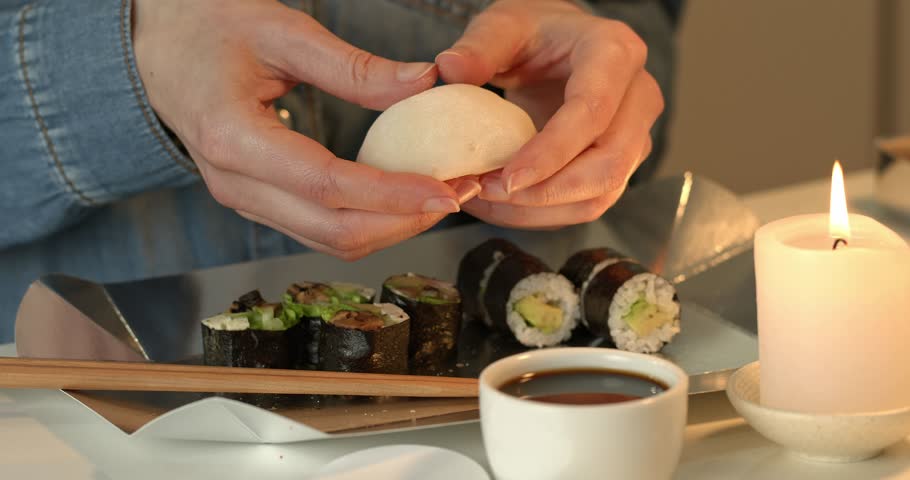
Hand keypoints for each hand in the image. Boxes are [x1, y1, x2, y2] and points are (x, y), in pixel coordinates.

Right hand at [132, 0, 480, 258]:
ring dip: (391, 226)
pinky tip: (402, 196)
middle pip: (333, 231)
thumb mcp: (280, 30)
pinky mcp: (256, 200)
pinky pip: (318, 228)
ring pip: (328, 240)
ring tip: (441, 196)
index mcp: (232, 137)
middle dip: (405, 221)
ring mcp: (242, 199)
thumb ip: (353, 66)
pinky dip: (367, 220)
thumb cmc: (206, 27)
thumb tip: (425, 82)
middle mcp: (233, 183)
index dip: (393, 195)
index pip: (327, 186)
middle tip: (459, 194)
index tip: (447, 190)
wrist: (152, 47)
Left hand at [436, 0, 662, 228]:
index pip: (592, 112)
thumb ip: (479, 44)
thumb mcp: (503, 24)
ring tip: (486, 199)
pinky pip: (587, 204)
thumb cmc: (535, 33)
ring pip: (600, 195)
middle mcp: (639, 97)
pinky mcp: (620, 164)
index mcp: (616, 52)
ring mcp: (635, 135)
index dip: (551, 153)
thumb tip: (450, 68)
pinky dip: (542, 213)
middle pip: (609, 165)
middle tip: (488, 191)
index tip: (506, 179)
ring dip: (540, 210)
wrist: (560, 46)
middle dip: (546, 192)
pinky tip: (502, 204)